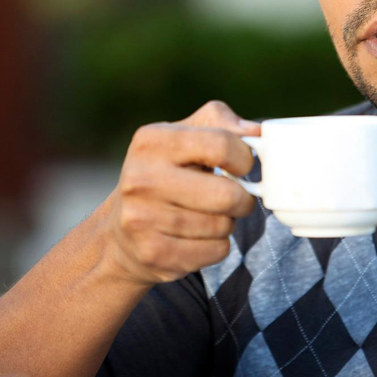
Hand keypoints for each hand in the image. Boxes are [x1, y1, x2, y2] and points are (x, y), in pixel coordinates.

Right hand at [107, 99, 260, 286]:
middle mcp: (141, 178)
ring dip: (227, 223)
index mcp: (151, 141)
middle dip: (242, 199)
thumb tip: (256, 131)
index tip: (243, 166)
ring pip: (222, 225)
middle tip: (236, 199)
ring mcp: (143, 218)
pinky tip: (197, 238)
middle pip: (226, 194)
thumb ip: (219, 123)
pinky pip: (215, 251)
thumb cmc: (165, 175)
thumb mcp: (182, 137)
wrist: (121, 233)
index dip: (244, 158)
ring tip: (208, 216)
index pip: (221, 144)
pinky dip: (217, 247)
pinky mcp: (152, 253)